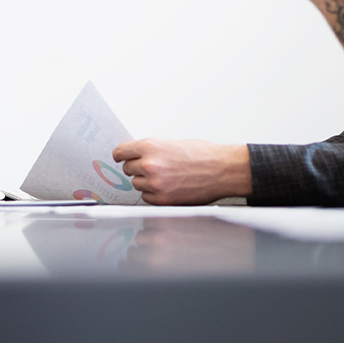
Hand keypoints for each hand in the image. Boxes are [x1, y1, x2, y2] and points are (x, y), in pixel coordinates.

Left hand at [113, 137, 250, 204]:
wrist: (223, 169)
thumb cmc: (202, 155)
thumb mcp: (171, 143)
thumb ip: (151, 150)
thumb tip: (135, 156)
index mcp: (150, 147)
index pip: (121, 152)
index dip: (121, 156)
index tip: (120, 158)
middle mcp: (150, 165)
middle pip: (127, 169)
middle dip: (137, 168)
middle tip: (151, 168)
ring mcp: (156, 184)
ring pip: (136, 184)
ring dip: (145, 182)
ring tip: (164, 177)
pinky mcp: (164, 199)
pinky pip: (146, 197)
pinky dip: (153, 194)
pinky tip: (167, 187)